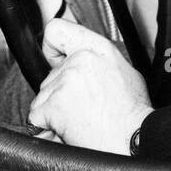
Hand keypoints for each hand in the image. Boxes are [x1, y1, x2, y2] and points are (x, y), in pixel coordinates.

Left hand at [27, 18, 152, 155]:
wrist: (134, 140)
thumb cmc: (133, 115)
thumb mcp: (125, 73)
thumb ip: (98, 62)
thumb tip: (84, 63)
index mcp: (98, 49)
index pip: (56, 30)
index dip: (51, 46)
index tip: (53, 59)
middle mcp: (80, 60)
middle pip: (51, 74)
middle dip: (60, 92)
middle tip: (83, 106)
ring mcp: (65, 81)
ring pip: (43, 96)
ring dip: (55, 110)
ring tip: (81, 119)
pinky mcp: (53, 104)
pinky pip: (36, 115)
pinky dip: (47, 125)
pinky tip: (69, 128)